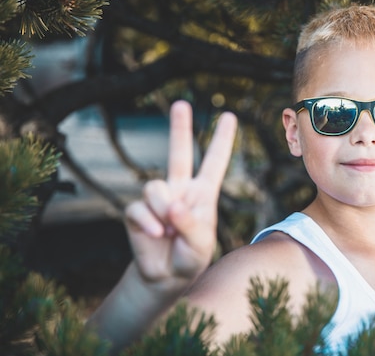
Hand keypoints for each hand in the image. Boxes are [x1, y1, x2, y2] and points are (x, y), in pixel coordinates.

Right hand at [124, 100, 236, 289]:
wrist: (165, 277)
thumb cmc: (190, 258)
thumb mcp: (201, 245)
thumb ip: (190, 224)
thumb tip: (171, 204)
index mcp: (203, 194)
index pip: (214, 162)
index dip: (221, 140)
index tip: (229, 116)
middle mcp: (180, 190)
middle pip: (178, 153)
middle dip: (179, 128)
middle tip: (182, 104)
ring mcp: (158, 199)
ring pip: (155, 188)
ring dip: (162, 210)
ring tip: (168, 232)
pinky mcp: (137, 212)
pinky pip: (138, 209)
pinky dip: (148, 223)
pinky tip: (155, 235)